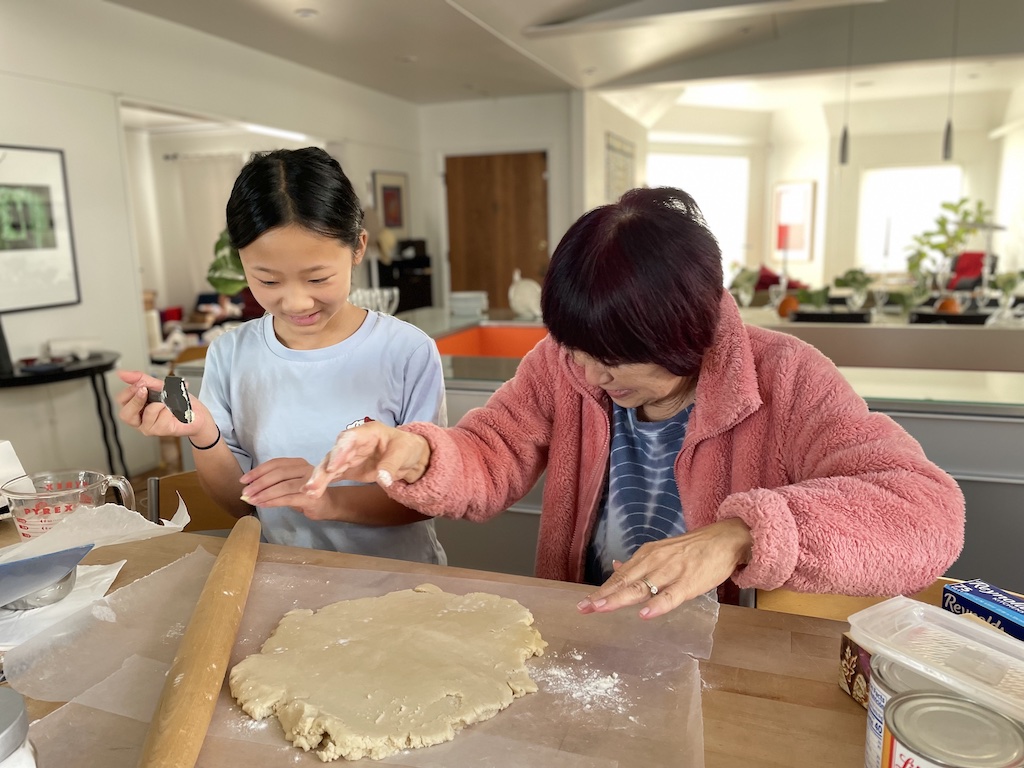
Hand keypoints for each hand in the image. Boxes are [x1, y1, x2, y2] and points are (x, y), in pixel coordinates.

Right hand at [116, 369, 209, 438]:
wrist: (197, 413)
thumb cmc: (178, 402)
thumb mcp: (159, 386)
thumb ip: (141, 379)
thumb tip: (122, 373)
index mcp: (136, 408)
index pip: (121, 400)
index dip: (129, 391)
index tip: (140, 384)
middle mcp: (140, 420)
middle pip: (125, 414)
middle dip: (136, 400)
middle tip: (146, 390)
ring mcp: (149, 427)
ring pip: (147, 414)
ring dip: (160, 403)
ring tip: (168, 401)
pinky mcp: (161, 431)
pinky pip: (162, 417)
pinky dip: (170, 409)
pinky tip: (174, 410)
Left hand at [240, 458, 336, 518]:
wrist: (327, 505)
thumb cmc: (304, 493)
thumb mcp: (289, 483)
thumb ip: (274, 481)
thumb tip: (250, 486)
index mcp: (298, 463)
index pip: (275, 463)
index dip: (258, 471)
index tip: (244, 480)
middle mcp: (306, 469)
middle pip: (278, 474)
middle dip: (259, 483)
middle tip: (245, 492)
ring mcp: (310, 483)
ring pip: (282, 486)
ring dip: (264, 494)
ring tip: (251, 500)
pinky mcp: (311, 497)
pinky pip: (288, 498)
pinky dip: (273, 501)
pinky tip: (262, 505)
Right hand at [303, 422, 430, 497]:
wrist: (410, 458)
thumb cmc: (407, 448)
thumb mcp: (404, 454)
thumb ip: (391, 466)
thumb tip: (383, 480)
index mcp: (367, 433)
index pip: (349, 439)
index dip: (339, 452)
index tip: (331, 468)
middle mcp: (353, 443)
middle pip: (335, 454)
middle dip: (323, 469)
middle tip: (312, 485)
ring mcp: (349, 456)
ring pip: (330, 466)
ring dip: (319, 479)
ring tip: (309, 492)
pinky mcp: (348, 468)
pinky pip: (333, 475)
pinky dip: (324, 483)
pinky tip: (313, 492)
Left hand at [576, 519, 752, 619]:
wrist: (725, 539)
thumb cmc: (693, 550)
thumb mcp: (662, 551)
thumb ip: (639, 563)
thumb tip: (616, 567)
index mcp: (647, 556)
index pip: (620, 576)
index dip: (602, 590)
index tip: (584, 603)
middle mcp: (655, 562)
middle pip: (625, 581)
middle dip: (603, 595)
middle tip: (584, 607)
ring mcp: (671, 571)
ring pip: (642, 587)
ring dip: (620, 598)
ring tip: (601, 608)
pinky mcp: (689, 582)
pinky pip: (671, 595)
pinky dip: (657, 605)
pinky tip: (645, 614)